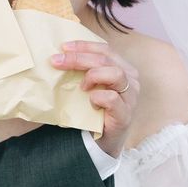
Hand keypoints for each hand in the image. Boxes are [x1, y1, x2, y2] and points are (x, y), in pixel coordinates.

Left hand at [51, 40, 138, 157]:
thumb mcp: (88, 83)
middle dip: (79, 58)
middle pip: (106, 59)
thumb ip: (82, 69)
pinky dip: (97, 96)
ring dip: (92, 75)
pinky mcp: (126, 114)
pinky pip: (112, 98)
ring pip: (115, 73)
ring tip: (81, 86)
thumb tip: (57, 55)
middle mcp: (130, 80)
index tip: (63, 47)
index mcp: (122, 67)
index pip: (105, 49)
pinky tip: (90, 102)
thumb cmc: (94, 107)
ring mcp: (130, 97)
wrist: (100, 140)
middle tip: (57, 61)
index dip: (84, 45)